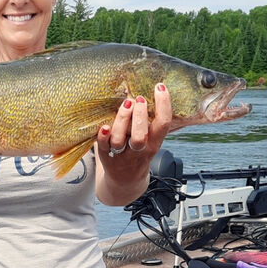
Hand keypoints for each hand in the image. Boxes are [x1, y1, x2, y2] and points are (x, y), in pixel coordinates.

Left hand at [96, 83, 171, 203]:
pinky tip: (103, 126)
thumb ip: (151, 121)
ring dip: (122, 121)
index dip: (164, 105)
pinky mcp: (105, 155)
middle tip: (139, 98)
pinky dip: (103, 136)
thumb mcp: (151, 139)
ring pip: (120, 140)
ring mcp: (121, 154)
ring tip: (125, 103)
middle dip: (140, 116)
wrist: (126, 180)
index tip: (160, 87)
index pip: (163, 124)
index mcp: (154, 143)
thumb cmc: (138, 152)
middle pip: (141, 136)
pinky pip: (103, 146)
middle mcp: (139, 150)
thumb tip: (149, 89)